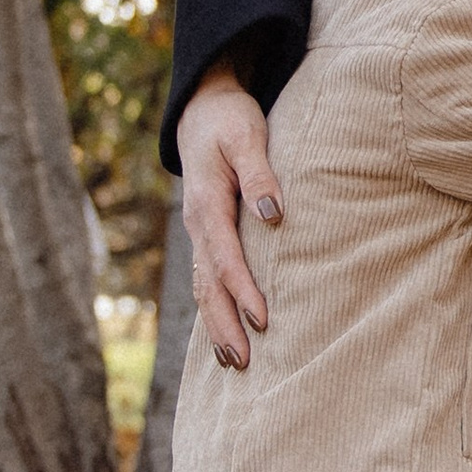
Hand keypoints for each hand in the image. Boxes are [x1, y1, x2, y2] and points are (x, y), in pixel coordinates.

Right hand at [177, 62, 282, 369]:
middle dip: (224, 325)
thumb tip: (274, 214)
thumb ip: (259, 174)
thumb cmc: (230, 120)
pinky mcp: (207, 234)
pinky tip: (224, 332)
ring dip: (217, 325)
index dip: (243, 291)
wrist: (202, 108)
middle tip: (242, 363)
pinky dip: (214, 308)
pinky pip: (208, 278)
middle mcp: (198, 225)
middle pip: (209, 285)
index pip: (226, 258)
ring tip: (233, 362)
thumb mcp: (246, 137)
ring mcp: (199, 232)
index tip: (263, 321)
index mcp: (207, 204)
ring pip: (204, 287)